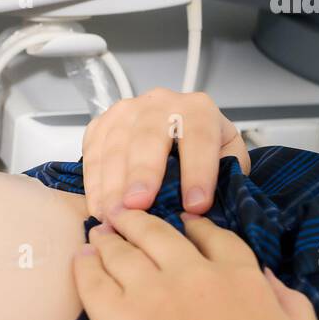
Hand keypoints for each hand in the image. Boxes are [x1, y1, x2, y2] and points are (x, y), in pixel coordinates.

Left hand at [73, 208, 318, 319]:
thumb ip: (292, 310)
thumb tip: (269, 282)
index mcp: (246, 284)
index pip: (217, 239)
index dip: (197, 228)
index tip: (184, 224)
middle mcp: (196, 279)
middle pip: (160, 235)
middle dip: (140, 221)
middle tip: (123, 214)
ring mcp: (152, 297)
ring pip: (122, 252)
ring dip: (109, 237)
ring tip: (97, 233)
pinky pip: (91, 282)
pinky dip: (84, 266)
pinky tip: (79, 261)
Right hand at [82, 88, 249, 220]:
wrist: (173, 122)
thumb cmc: (200, 145)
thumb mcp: (226, 152)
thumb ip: (226, 173)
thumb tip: (214, 206)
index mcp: (197, 110)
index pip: (199, 137)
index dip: (198, 172)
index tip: (196, 206)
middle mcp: (160, 103)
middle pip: (148, 137)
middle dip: (143, 173)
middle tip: (138, 206)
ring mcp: (126, 112)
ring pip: (115, 146)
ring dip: (112, 185)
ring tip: (115, 216)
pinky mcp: (101, 124)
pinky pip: (92, 153)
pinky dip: (94, 183)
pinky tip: (99, 207)